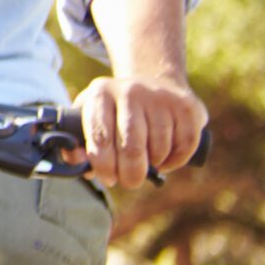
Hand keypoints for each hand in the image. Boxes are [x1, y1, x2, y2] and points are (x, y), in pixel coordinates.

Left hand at [71, 73, 207, 188]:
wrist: (154, 82)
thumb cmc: (116, 111)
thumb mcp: (91, 117)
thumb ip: (78, 144)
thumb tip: (78, 165)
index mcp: (100, 93)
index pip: (100, 136)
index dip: (104, 165)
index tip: (108, 178)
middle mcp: (129, 91)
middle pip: (132, 147)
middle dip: (130, 174)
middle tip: (130, 182)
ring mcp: (159, 97)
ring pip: (159, 149)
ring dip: (155, 165)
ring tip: (148, 162)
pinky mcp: (186, 106)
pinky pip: (185, 146)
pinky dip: (176, 161)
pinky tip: (166, 158)